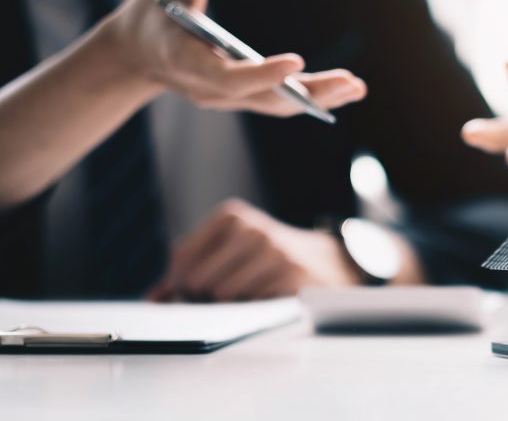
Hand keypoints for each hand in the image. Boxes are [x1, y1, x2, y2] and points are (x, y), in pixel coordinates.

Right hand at [98, 0, 366, 115]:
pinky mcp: (240, 99)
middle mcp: (208, 88)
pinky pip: (279, 103)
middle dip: (308, 93)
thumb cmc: (154, 6)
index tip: (297, 62)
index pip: (227, 77)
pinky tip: (345, 90)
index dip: (261, 74)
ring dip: (319, 100)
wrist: (133, 54)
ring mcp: (225, 99)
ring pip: (276, 105)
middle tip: (350, 82)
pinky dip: (311, 99)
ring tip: (357, 86)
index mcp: (185, 58)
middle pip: (263, 98)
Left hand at [149, 199, 359, 301]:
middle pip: (196, 280)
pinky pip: (251, 307)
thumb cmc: (271, 262)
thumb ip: (191, 270)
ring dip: (231, 307)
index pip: (180, 258)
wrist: (331, 265)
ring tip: (252, 296)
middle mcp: (254, 230)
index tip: (199, 288)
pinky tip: (270, 300)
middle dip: (204, 298)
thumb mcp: (233, 252)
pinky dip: (255, 312)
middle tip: (226, 296)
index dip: (182, 283)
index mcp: (233, 217)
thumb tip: (154, 298)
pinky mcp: (293, 278)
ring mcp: (276, 253)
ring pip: (222, 297)